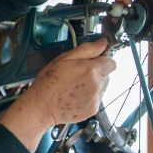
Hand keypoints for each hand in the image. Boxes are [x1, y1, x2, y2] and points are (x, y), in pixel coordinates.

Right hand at [0, 39, 116, 151]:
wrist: (42, 107)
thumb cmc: (49, 82)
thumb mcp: (64, 59)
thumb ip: (87, 49)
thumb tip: (103, 42)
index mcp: (91, 70)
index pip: (111, 62)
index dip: (101, 60)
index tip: (91, 63)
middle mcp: (97, 85)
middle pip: (107, 75)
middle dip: (97, 73)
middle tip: (79, 75)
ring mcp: (96, 99)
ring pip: (102, 87)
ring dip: (93, 85)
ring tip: (75, 87)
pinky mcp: (93, 109)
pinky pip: (97, 99)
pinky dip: (89, 97)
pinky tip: (75, 96)